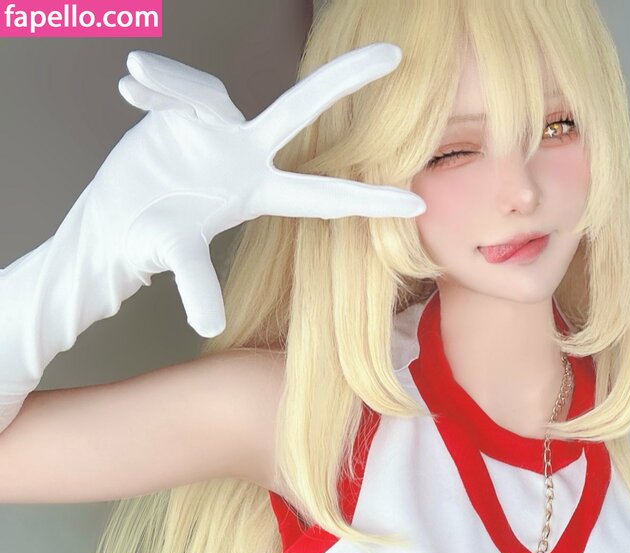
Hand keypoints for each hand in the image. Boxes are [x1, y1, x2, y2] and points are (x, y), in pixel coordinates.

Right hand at [96, 44, 424, 335]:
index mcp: (257, 191)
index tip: (417, 203)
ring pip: (209, 93)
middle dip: (346, 81)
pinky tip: (131, 81)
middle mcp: (244, 153)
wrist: (116, 222)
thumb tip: (209, 324)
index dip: (369, 199)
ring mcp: (215, 128)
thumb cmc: (153, 239)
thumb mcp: (176, 257)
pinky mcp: (180, 110)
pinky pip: (173, 88)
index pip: (323, 194)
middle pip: (302, 110)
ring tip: (138, 76)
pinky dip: (154, 83)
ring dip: (172, 85)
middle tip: (394, 54)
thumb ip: (196, 285)